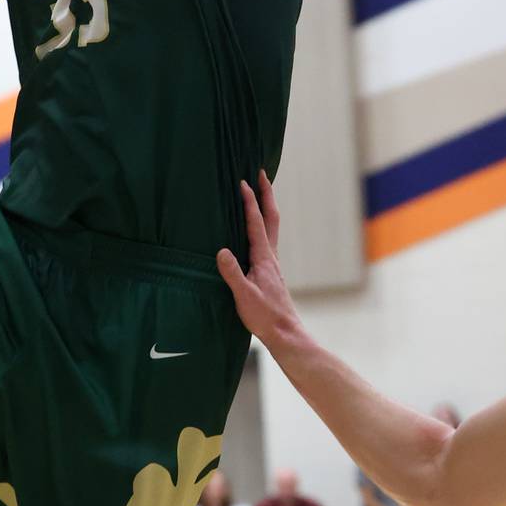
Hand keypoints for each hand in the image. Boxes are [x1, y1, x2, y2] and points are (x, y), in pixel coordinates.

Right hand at [216, 173, 304, 351]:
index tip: (243, 182)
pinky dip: (262, 224)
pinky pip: (267, 238)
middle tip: (261, 174)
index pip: (256, 223)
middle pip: (271, 218)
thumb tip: (221, 250)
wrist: (284, 331)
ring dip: (265, 207)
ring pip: (271, 227)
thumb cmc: (264, 315)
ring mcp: (272, 262)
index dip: (250, 202)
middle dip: (266, 194)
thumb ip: (232, 273)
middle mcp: (270, 256)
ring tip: (259, 193)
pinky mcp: (270, 270)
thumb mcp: (244, 295)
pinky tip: (254, 229)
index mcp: (263, 258)